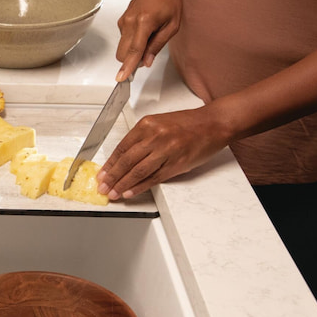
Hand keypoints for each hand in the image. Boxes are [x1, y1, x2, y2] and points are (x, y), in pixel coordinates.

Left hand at [97, 106, 230, 199]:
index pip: (122, 147)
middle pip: (127, 161)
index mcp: (148, 124)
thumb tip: (124, 159)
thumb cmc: (188, 124)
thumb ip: (142, 138)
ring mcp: (166, 151)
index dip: (110, 163)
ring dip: (123, 184)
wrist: (214, 124)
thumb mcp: (160, 123)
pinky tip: (129, 192)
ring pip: (138, 171)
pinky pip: (154, 178)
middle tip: (102, 187)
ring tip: (113, 193)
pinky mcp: (177, 164)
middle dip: (112, 177)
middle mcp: (155, 137)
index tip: (101, 173)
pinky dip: (139, 187)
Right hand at [115, 0, 181, 81]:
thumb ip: (158, 44)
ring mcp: (123, 21)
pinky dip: (133, 41)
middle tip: (148, 53)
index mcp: (144, 22)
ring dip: (133, 50)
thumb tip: (147, 61)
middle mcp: (129, 22)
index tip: (121, 78)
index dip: (127, 67)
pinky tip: (145, 30)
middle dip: (131, 60)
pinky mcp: (122, 21)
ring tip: (150, 35)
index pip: (134, 51)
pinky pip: (124, 39)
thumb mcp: (172, 24)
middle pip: (122, 53)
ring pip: (123, 47)